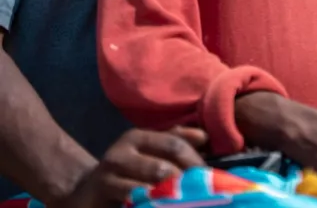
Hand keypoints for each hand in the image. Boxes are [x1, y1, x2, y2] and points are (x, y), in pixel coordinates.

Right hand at [59, 128, 205, 207]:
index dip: (195, 161)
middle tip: (201, 193)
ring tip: (184, 200)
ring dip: (171, 196)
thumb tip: (204, 137)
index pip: (174, 144)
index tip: (209, 176)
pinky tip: (162, 204)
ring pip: (150, 187)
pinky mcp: (102, 194)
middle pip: (164, 167)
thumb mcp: (150, 152)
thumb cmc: (128, 171)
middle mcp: (120, 152)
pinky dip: (154, 203)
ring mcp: (108, 176)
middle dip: (186, 182)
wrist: (85, 194)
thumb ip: (175, 141)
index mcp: (137, 137)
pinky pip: (135, 200)